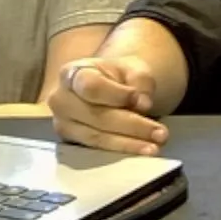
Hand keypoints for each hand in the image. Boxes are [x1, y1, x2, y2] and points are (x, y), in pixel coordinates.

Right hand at [48, 56, 169, 155]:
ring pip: (97, 137)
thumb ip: (140, 81)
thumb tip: (143, 103)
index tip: (143, 102)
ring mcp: (63, 123)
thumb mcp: (132, 69)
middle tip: (160, 133)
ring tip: (154, 146)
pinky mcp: (70, 142)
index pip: (91, 87)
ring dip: (129, 143)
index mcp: (72, 73)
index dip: (117, 96)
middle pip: (96, 116)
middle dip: (132, 126)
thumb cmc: (117, 76)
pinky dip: (121, 150)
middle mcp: (61, 99)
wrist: (107, 86)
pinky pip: (97, 149)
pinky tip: (141, 150)